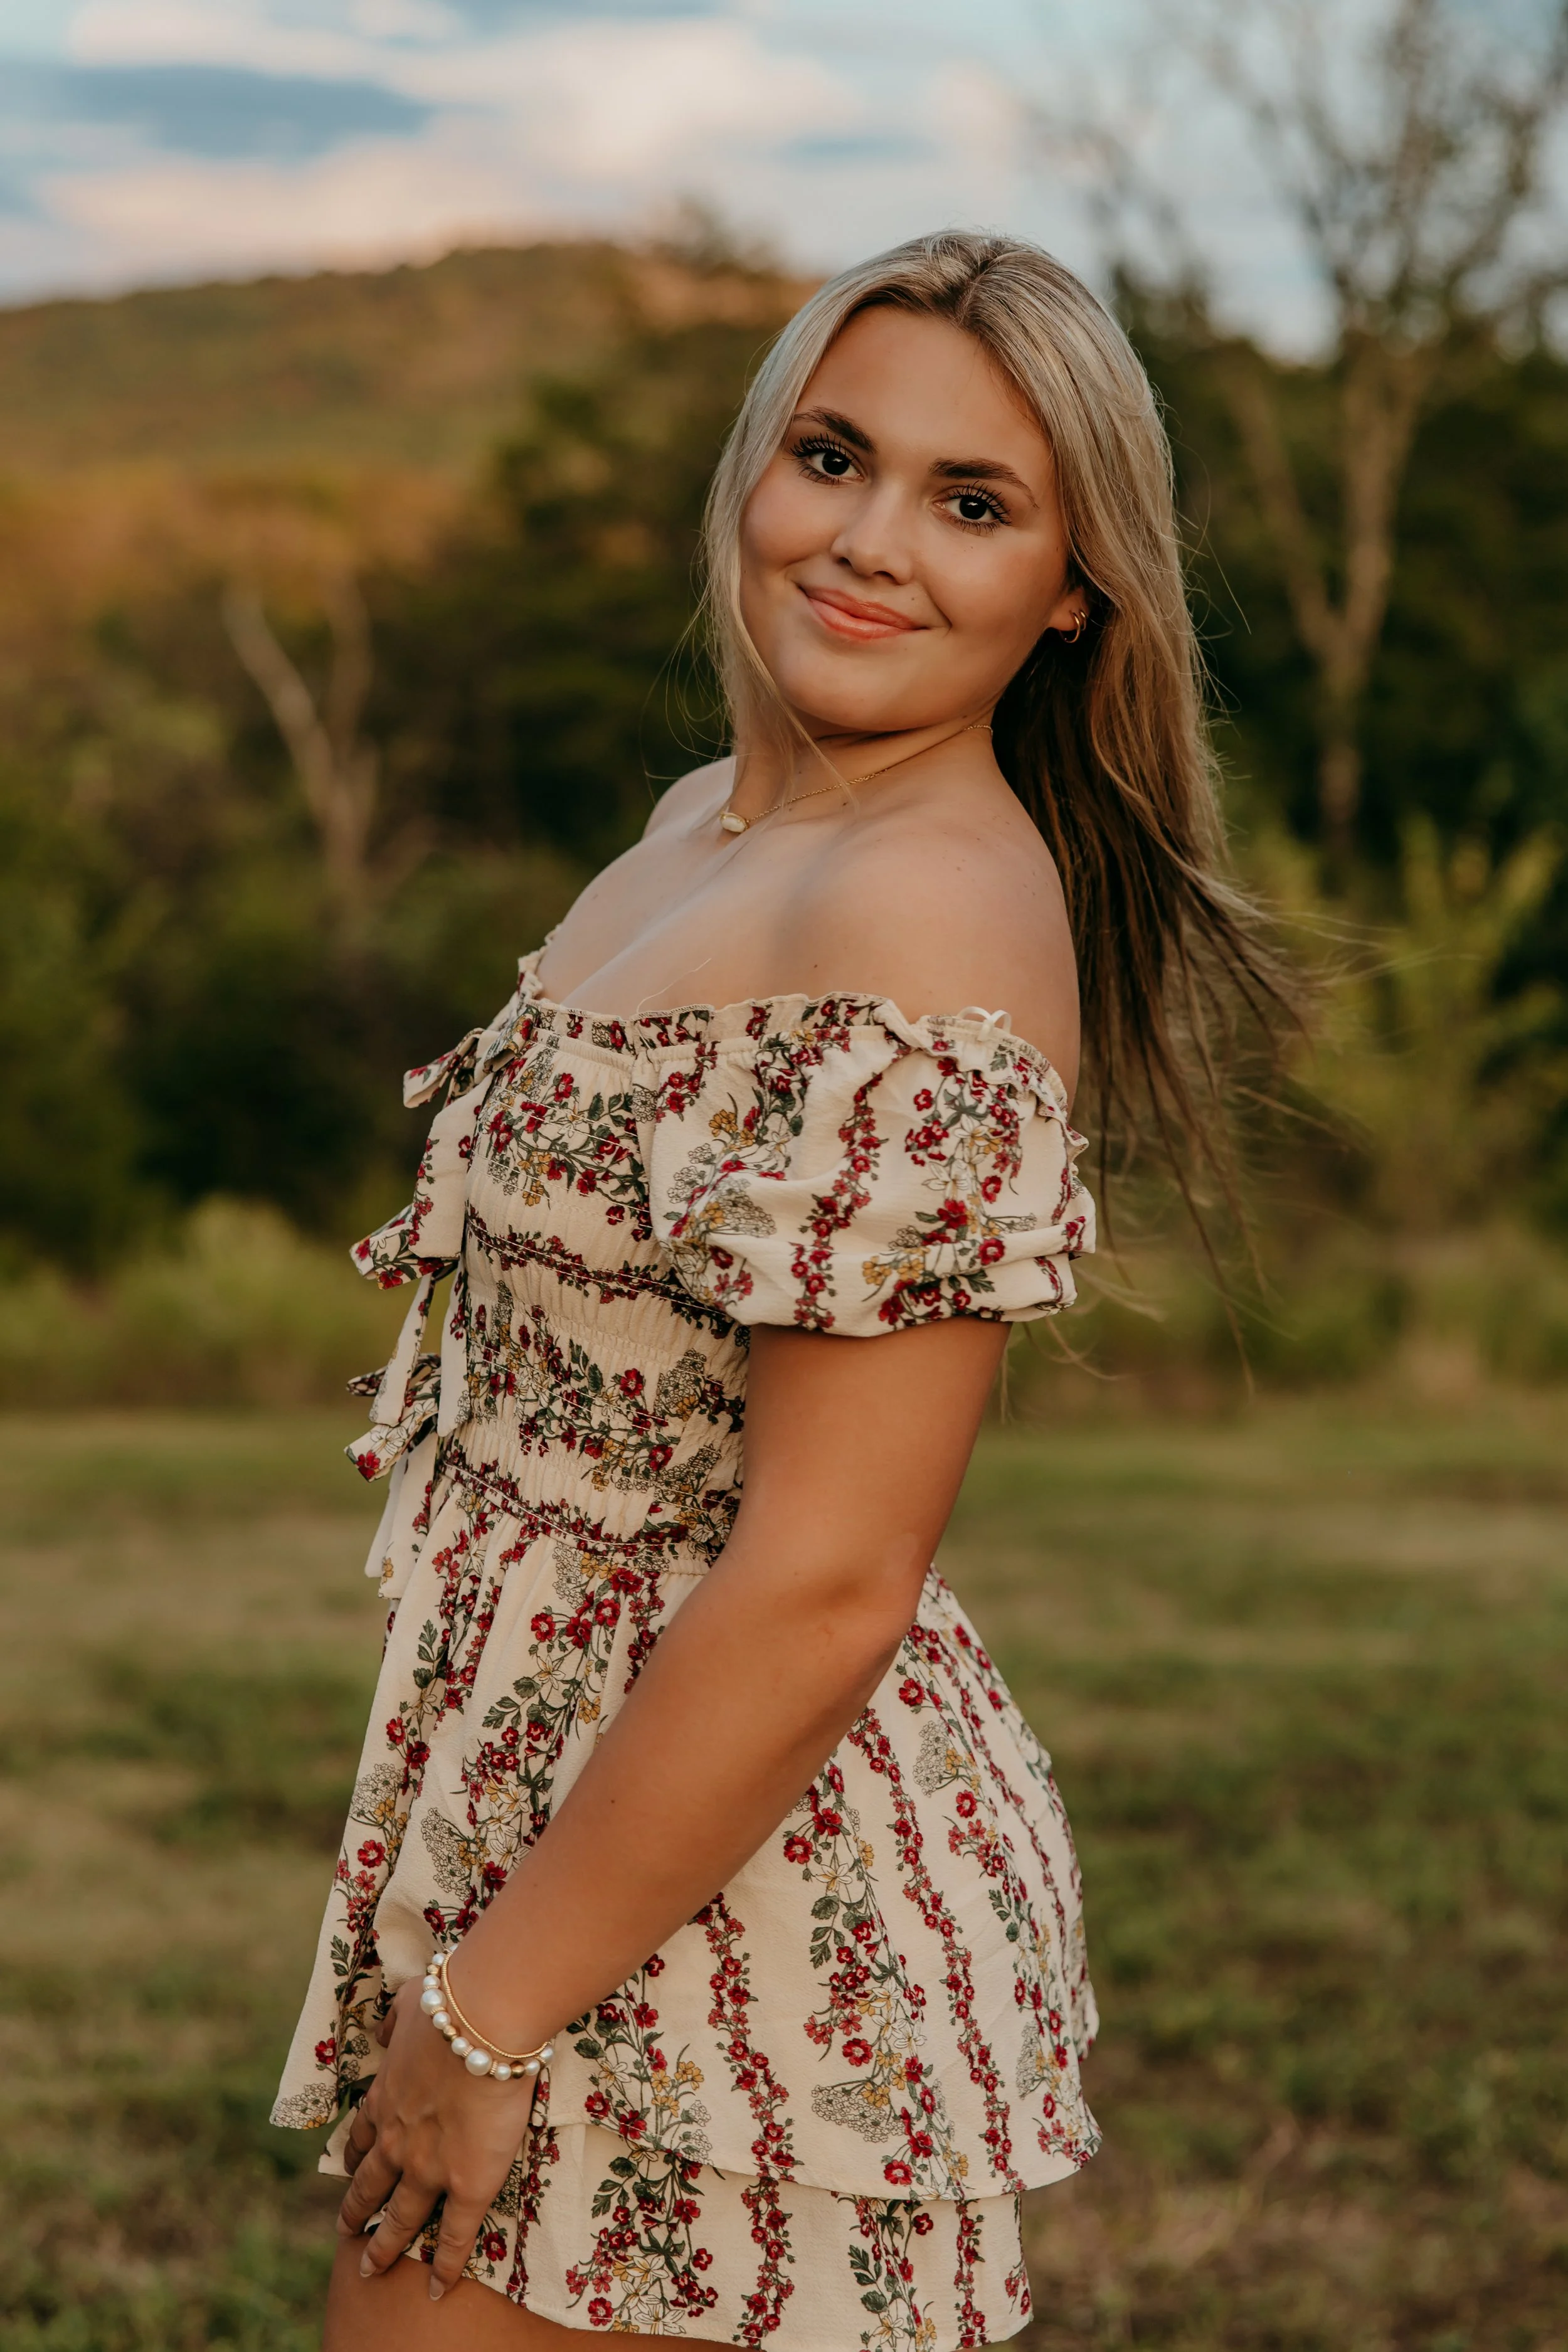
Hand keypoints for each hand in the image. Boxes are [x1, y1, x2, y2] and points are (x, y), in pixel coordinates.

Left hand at [336, 1975, 539, 2301]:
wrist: (481, 2023)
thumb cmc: (450, 2003)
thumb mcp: (409, 2002)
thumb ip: (394, 2019)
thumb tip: (383, 2025)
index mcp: (386, 2097)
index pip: (363, 2135)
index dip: (356, 2155)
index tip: (350, 2167)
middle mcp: (398, 2139)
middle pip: (369, 2185)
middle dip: (356, 2209)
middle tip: (345, 2230)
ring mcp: (428, 2167)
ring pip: (400, 2217)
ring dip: (385, 2246)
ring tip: (372, 2268)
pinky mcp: (466, 2185)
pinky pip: (454, 2236)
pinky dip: (445, 2267)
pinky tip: (437, 2290)